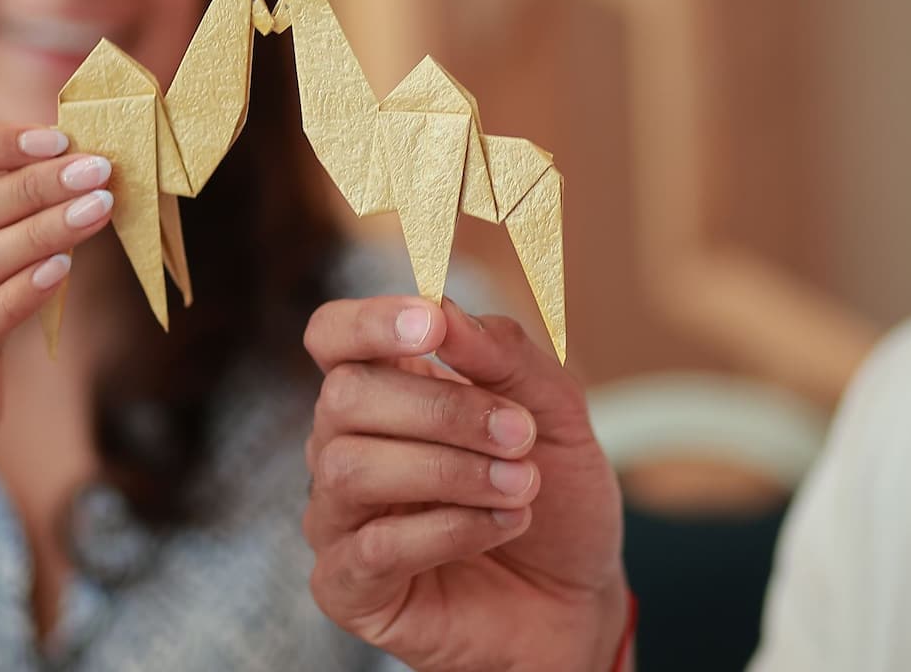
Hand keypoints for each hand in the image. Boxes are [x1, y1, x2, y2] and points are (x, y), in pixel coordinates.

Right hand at [304, 297, 630, 671]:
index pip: (333, 336)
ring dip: (452, 470)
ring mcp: (338, 518)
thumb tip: (443, 311)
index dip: (368, 322)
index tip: (432, 327)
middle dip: (443, 407)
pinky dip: (452, 528)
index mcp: (386, 389)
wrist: (577, 600)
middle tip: (519, 433)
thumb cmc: (555, 498)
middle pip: (344, 395)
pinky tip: (504, 524)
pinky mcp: (346, 587)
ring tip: (522, 485)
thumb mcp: (555, 413)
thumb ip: (505, 355)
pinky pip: (374, 546)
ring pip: (351, 468)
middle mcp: (345, 446)